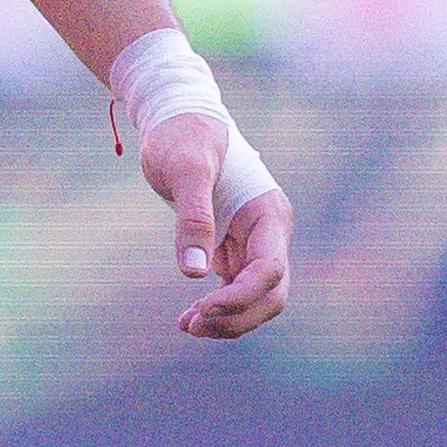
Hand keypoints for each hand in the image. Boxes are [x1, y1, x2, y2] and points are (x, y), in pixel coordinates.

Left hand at [139, 110, 292, 339]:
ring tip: (186, 325)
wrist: (176, 121)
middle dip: (236, 316)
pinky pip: (234, 291)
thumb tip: (195, 273)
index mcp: (269, 213)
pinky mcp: (232, 249)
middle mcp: (269, 233)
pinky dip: (217, 309)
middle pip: (270, 294)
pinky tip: (189, 318)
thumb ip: (193, 217)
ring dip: (227, 319)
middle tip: (192, 325)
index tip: (203, 308)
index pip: (269, 270)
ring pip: (254, 299)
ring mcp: (252, 243)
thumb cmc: (183, 137)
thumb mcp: (186, 169)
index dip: (241, 296)